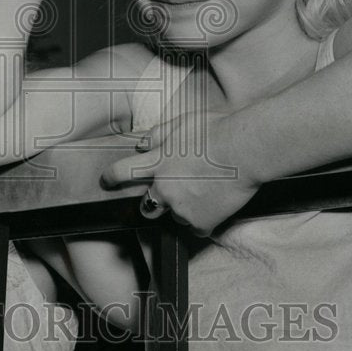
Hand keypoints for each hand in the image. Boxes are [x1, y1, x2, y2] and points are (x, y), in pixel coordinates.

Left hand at [100, 111, 260, 236]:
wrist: (244, 150)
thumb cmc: (217, 130)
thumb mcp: (181, 123)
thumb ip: (157, 135)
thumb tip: (142, 144)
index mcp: (157, 162)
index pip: (123, 172)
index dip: (112, 177)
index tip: (107, 181)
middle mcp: (164, 187)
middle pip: (147, 205)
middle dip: (154, 202)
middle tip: (174, 192)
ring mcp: (181, 208)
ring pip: (176, 215)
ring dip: (184, 208)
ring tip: (207, 191)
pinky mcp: (200, 222)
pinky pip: (197, 227)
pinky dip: (204, 220)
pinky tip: (216, 204)